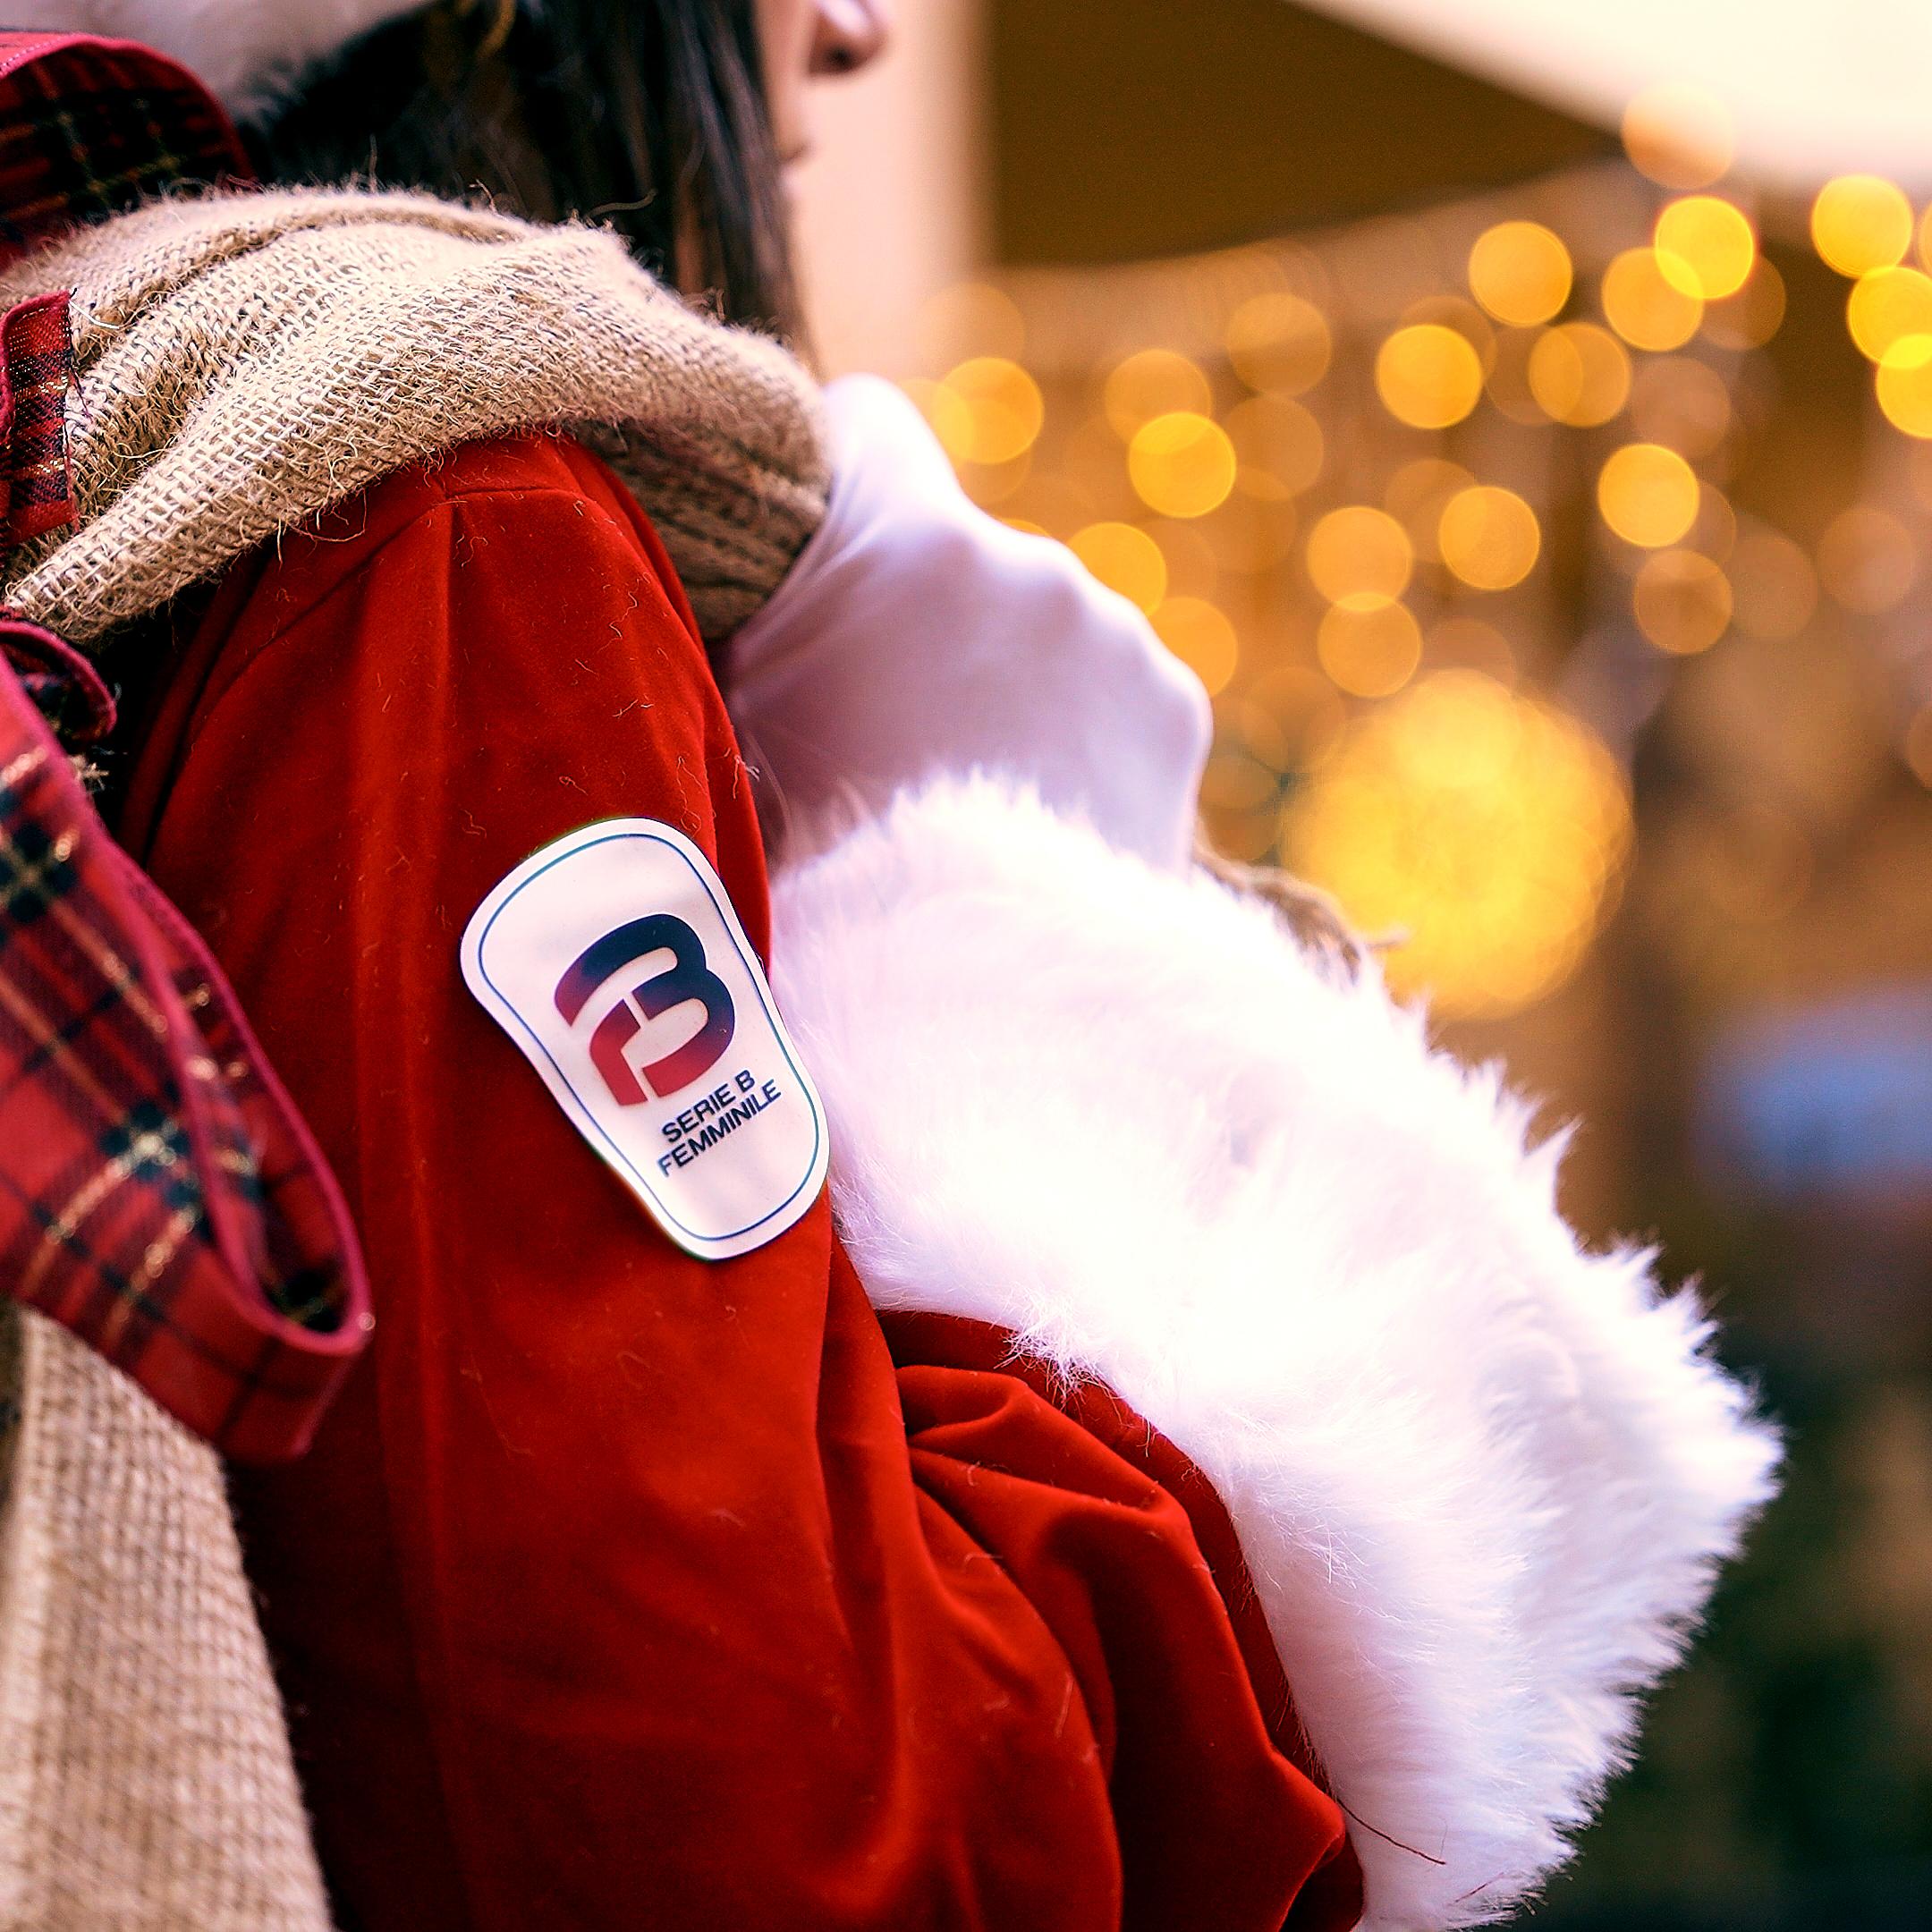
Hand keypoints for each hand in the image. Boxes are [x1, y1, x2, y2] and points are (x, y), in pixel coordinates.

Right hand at [727, 375, 1210, 869]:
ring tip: (969, 799)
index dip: (831, 476)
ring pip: (1041, 624)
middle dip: (926, 618)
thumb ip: (749, 619)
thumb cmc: (818, 871)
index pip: (865, 421)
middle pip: (958, 551)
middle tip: (888, 736)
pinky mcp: (1175, 707)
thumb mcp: (731, 727)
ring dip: (1009, 679)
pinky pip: (1114, 687)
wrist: (966, 1005)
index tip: (817, 540)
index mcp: (911, 545)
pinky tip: (1040, 818)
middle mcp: (1030, 564)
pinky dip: (1083, 735)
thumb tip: (722, 570)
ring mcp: (1117, 634)